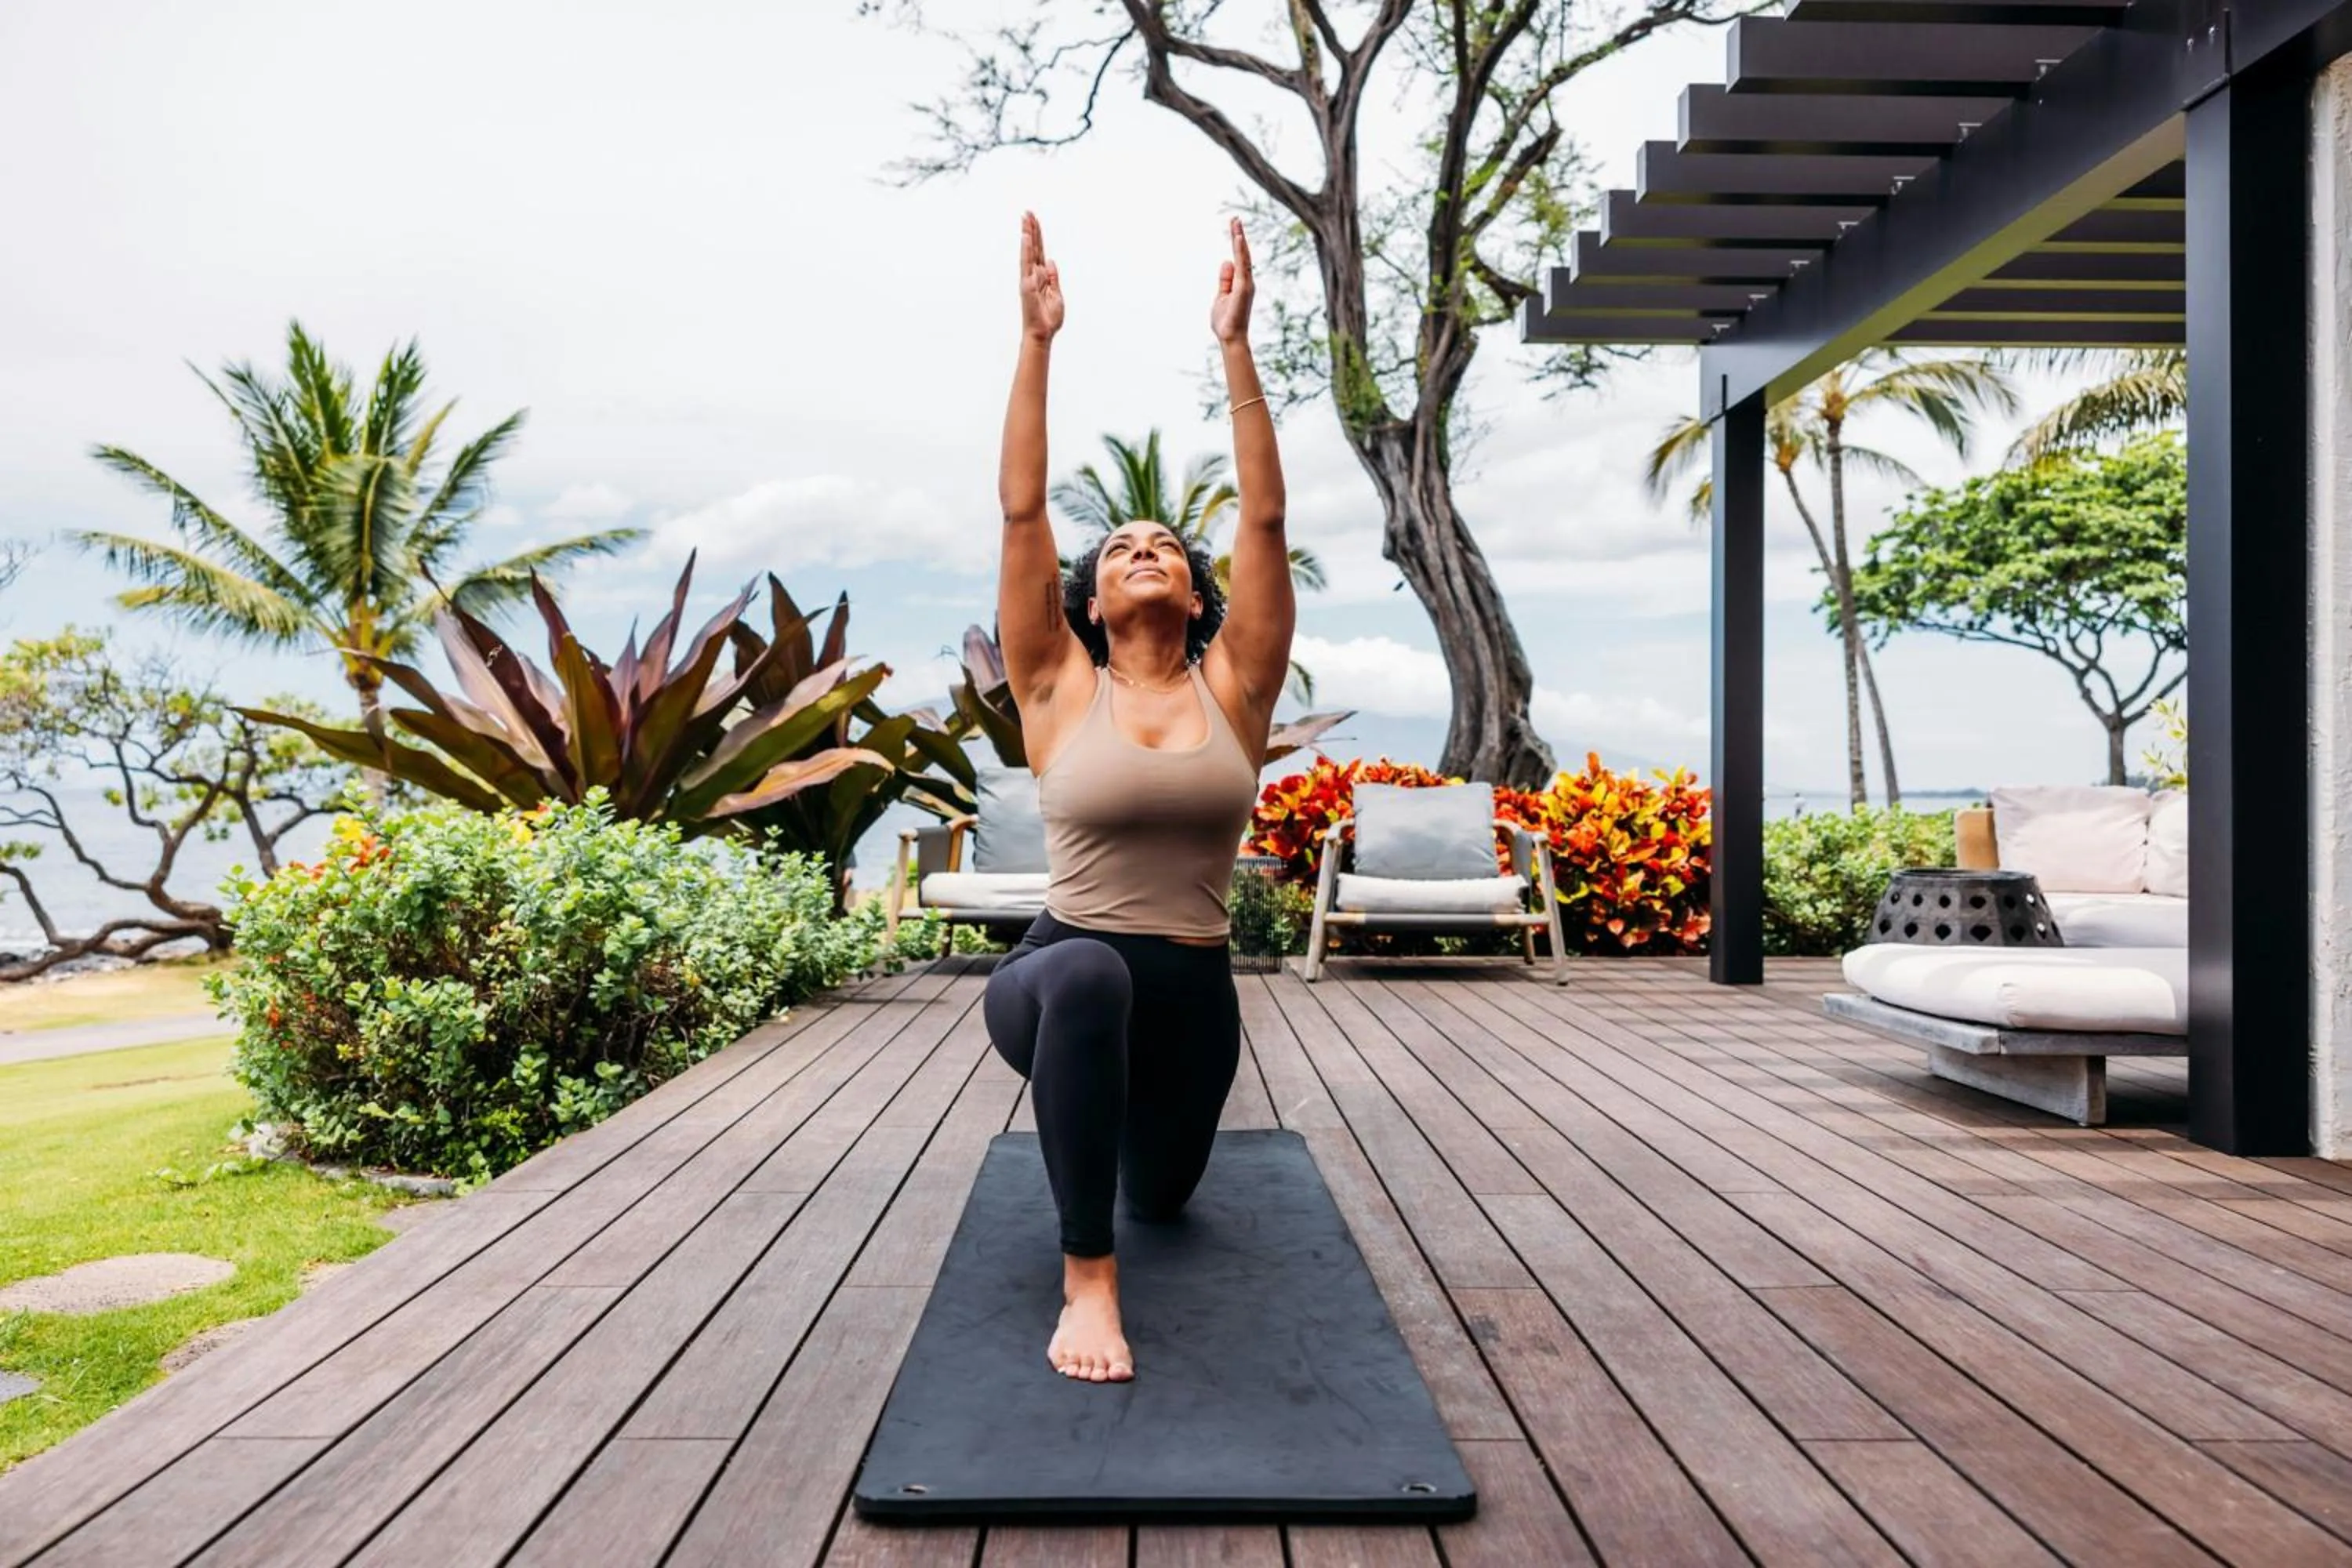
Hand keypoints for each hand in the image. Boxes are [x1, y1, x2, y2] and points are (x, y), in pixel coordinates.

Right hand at [1019, 211, 1064, 343]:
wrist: (1043, 333)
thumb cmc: (1048, 318)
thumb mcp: (1057, 294)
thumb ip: (1053, 278)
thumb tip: (1051, 261)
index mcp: (1041, 276)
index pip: (1039, 252)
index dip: (1037, 236)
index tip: (1034, 220)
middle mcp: (1033, 274)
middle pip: (1033, 247)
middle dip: (1030, 229)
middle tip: (1027, 211)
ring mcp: (1028, 278)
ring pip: (1028, 251)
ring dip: (1026, 234)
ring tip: (1025, 218)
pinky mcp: (1026, 284)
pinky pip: (1026, 263)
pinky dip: (1026, 249)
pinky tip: (1025, 236)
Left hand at [1210, 218, 1253, 345]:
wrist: (1231, 338)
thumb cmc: (1227, 321)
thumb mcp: (1221, 296)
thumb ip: (1225, 280)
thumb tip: (1226, 261)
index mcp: (1241, 283)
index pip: (1239, 258)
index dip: (1237, 243)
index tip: (1234, 227)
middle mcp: (1246, 281)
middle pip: (1243, 254)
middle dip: (1238, 235)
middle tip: (1235, 219)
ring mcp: (1246, 284)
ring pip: (1244, 257)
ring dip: (1239, 239)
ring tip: (1235, 223)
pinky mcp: (1244, 288)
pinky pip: (1243, 266)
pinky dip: (1241, 252)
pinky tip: (1238, 239)